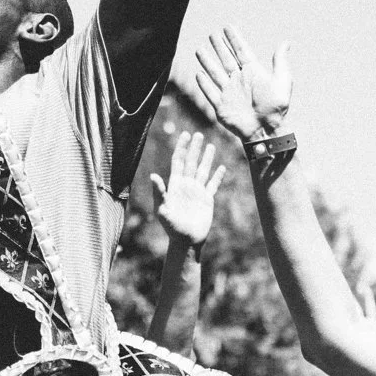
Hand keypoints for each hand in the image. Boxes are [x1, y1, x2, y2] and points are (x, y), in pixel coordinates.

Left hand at [152, 132, 225, 248]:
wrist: (186, 241)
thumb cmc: (172, 228)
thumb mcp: (162, 210)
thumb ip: (159, 192)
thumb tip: (153, 175)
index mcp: (175, 185)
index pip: (179, 161)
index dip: (182, 148)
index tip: (185, 134)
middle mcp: (186, 185)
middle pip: (191, 162)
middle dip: (195, 148)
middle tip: (198, 134)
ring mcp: (197, 192)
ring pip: (203, 170)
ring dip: (207, 158)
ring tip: (210, 145)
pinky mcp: (207, 200)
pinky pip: (213, 185)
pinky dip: (218, 176)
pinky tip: (221, 167)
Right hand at [194, 27, 292, 142]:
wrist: (265, 131)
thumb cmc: (276, 108)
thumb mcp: (282, 82)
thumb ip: (280, 62)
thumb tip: (285, 42)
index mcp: (253, 73)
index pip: (241, 51)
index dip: (234, 38)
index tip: (227, 26)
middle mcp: (240, 81)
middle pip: (226, 59)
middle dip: (219, 46)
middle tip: (212, 34)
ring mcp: (229, 93)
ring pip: (215, 73)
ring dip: (207, 62)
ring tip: (200, 50)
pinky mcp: (221, 106)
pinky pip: (210, 92)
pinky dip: (204, 84)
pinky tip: (199, 74)